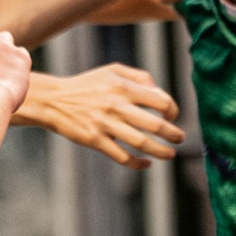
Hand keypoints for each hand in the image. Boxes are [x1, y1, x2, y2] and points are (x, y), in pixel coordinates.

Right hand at [27, 63, 184, 168]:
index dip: (172, 110)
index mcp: (123, 87)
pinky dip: (138, 163)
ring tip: (171, 154)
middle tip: (181, 138)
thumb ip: (139, 77)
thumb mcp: (112, 71)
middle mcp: (116, 105)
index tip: (172, 117)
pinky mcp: (95, 140)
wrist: (54, 100)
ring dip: (161, 151)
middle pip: (155, 125)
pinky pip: (123, 157)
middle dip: (173, 134)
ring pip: (142, 143)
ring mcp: (106, 124)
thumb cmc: (87, 85)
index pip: (160, 101)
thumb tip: (160, 92)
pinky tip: (146, 163)